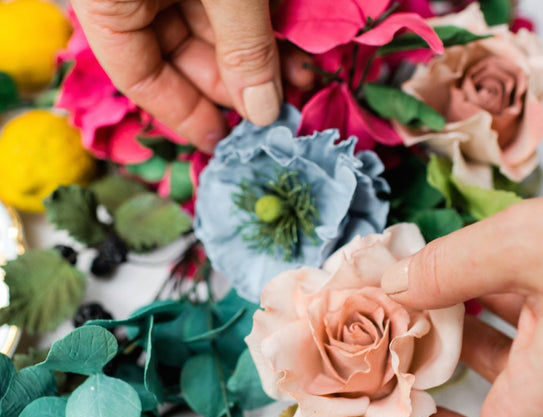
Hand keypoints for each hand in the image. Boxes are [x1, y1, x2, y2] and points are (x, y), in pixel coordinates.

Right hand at [70, 0, 311, 152]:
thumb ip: (243, 46)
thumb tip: (264, 112)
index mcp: (106, 3)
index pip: (141, 78)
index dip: (185, 115)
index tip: (224, 142)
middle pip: (180, 58)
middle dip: (237, 84)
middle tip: (280, 105)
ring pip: (208, 30)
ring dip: (257, 56)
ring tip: (301, 75)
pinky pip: (224, 4)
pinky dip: (257, 25)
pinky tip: (293, 45)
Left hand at [355, 179, 542, 416]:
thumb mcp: (529, 241)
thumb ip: (447, 267)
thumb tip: (391, 286)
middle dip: (409, 403)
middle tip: (372, 358)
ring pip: (489, 396)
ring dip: (441, 358)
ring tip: (404, 311)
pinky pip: (519, 363)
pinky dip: (481, 333)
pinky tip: (464, 288)